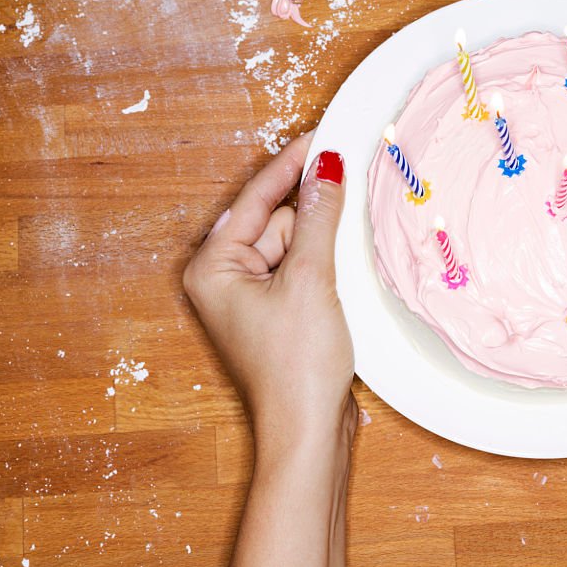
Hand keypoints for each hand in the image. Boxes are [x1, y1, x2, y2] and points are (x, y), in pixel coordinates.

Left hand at [184, 136, 356, 566]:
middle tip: (353, 178)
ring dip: (323, 235)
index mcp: (213, 266)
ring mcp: (253, 297)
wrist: (309, 431)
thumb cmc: (296, 365)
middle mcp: (226, 278)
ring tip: (353, 237)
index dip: (291, 165)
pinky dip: (326, 259)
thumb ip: (318, 216)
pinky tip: (348, 258)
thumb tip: (326, 166)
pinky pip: (302, 266)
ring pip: (294, 241)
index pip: (255, 197)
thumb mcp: (310, 279)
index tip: (323, 135)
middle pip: (276, 218)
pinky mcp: (279, 312)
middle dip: (313, 206)